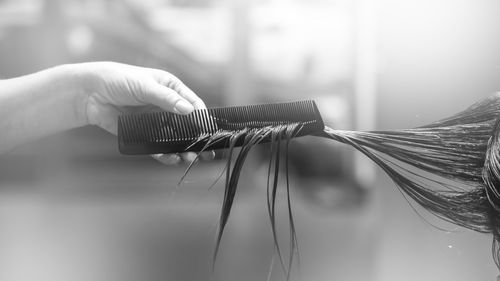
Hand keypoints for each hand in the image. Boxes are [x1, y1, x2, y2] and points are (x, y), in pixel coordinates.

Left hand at [78, 62, 210, 164]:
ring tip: (190, 159)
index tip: (209, 130)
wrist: (89, 93)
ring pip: (174, 138)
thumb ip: (167, 99)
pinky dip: (165, 154)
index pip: (193, 104)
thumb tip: (189, 110)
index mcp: (171, 89)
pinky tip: (171, 159)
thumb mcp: (145, 86)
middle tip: (206, 152)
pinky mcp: (142, 134)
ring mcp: (155, 121)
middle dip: (197, 139)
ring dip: (183, 149)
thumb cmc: (119, 80)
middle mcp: (166, 106)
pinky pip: (157, 146)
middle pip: (187, 125)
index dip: (203, 118)